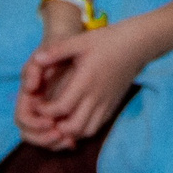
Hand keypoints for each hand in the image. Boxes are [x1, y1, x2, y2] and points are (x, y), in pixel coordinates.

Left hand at [15, 21, 149, 148]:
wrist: (136, 45)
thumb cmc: (106, 41)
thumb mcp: (80, 41)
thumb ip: (57, 51)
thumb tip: (37, 58)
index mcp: (85, 81)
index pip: (62, 107)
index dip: (46, 111)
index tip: (38, 105)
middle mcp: (96, 96)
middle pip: (74, 126)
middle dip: (56, 126)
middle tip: (46, 117)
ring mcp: (106, 103)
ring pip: (87, 131)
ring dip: (70, 131)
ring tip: (59, 121)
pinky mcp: (113, 106)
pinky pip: (97, 126)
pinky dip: (84, 129)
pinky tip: (74, 120)